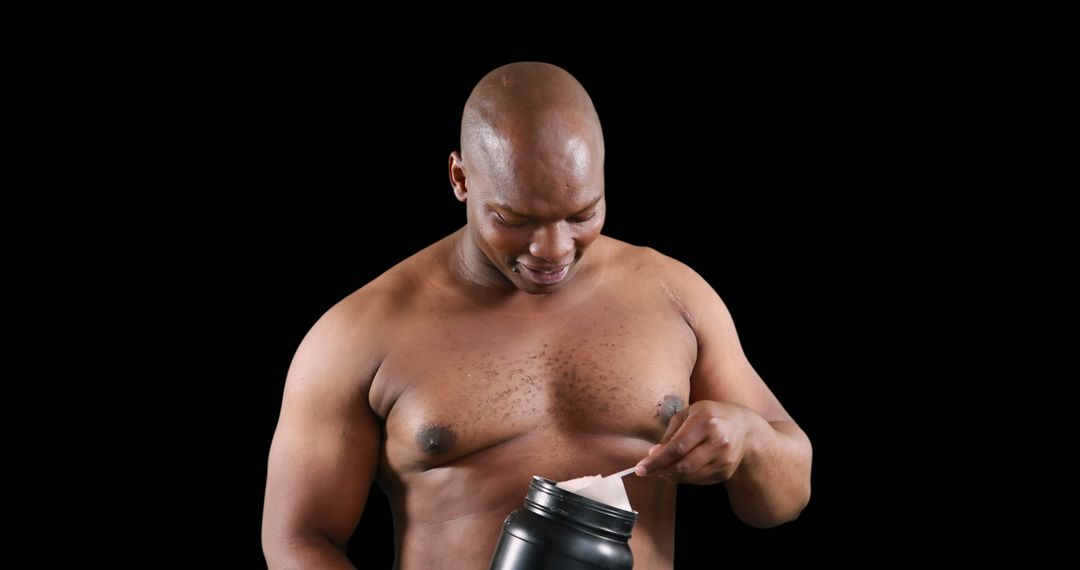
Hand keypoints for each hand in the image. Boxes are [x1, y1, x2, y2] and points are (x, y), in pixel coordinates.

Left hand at [634, 400, 766, 484]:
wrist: (745, 429)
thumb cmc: (711, 416)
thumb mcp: (690, 413)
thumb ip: (670, 433)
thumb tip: (653, 454)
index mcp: (705, 421)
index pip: (676, 447)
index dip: (656, 461)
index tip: (641, 468)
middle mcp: (717, 441)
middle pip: (683, 466)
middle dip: (662, 471)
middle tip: (650, 470)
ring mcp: (724, 458)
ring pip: (690, 476)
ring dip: (672, 475)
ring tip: (665, 467)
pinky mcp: (726, 471)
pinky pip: (698, 480)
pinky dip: (685, 477)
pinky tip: (683, 467)